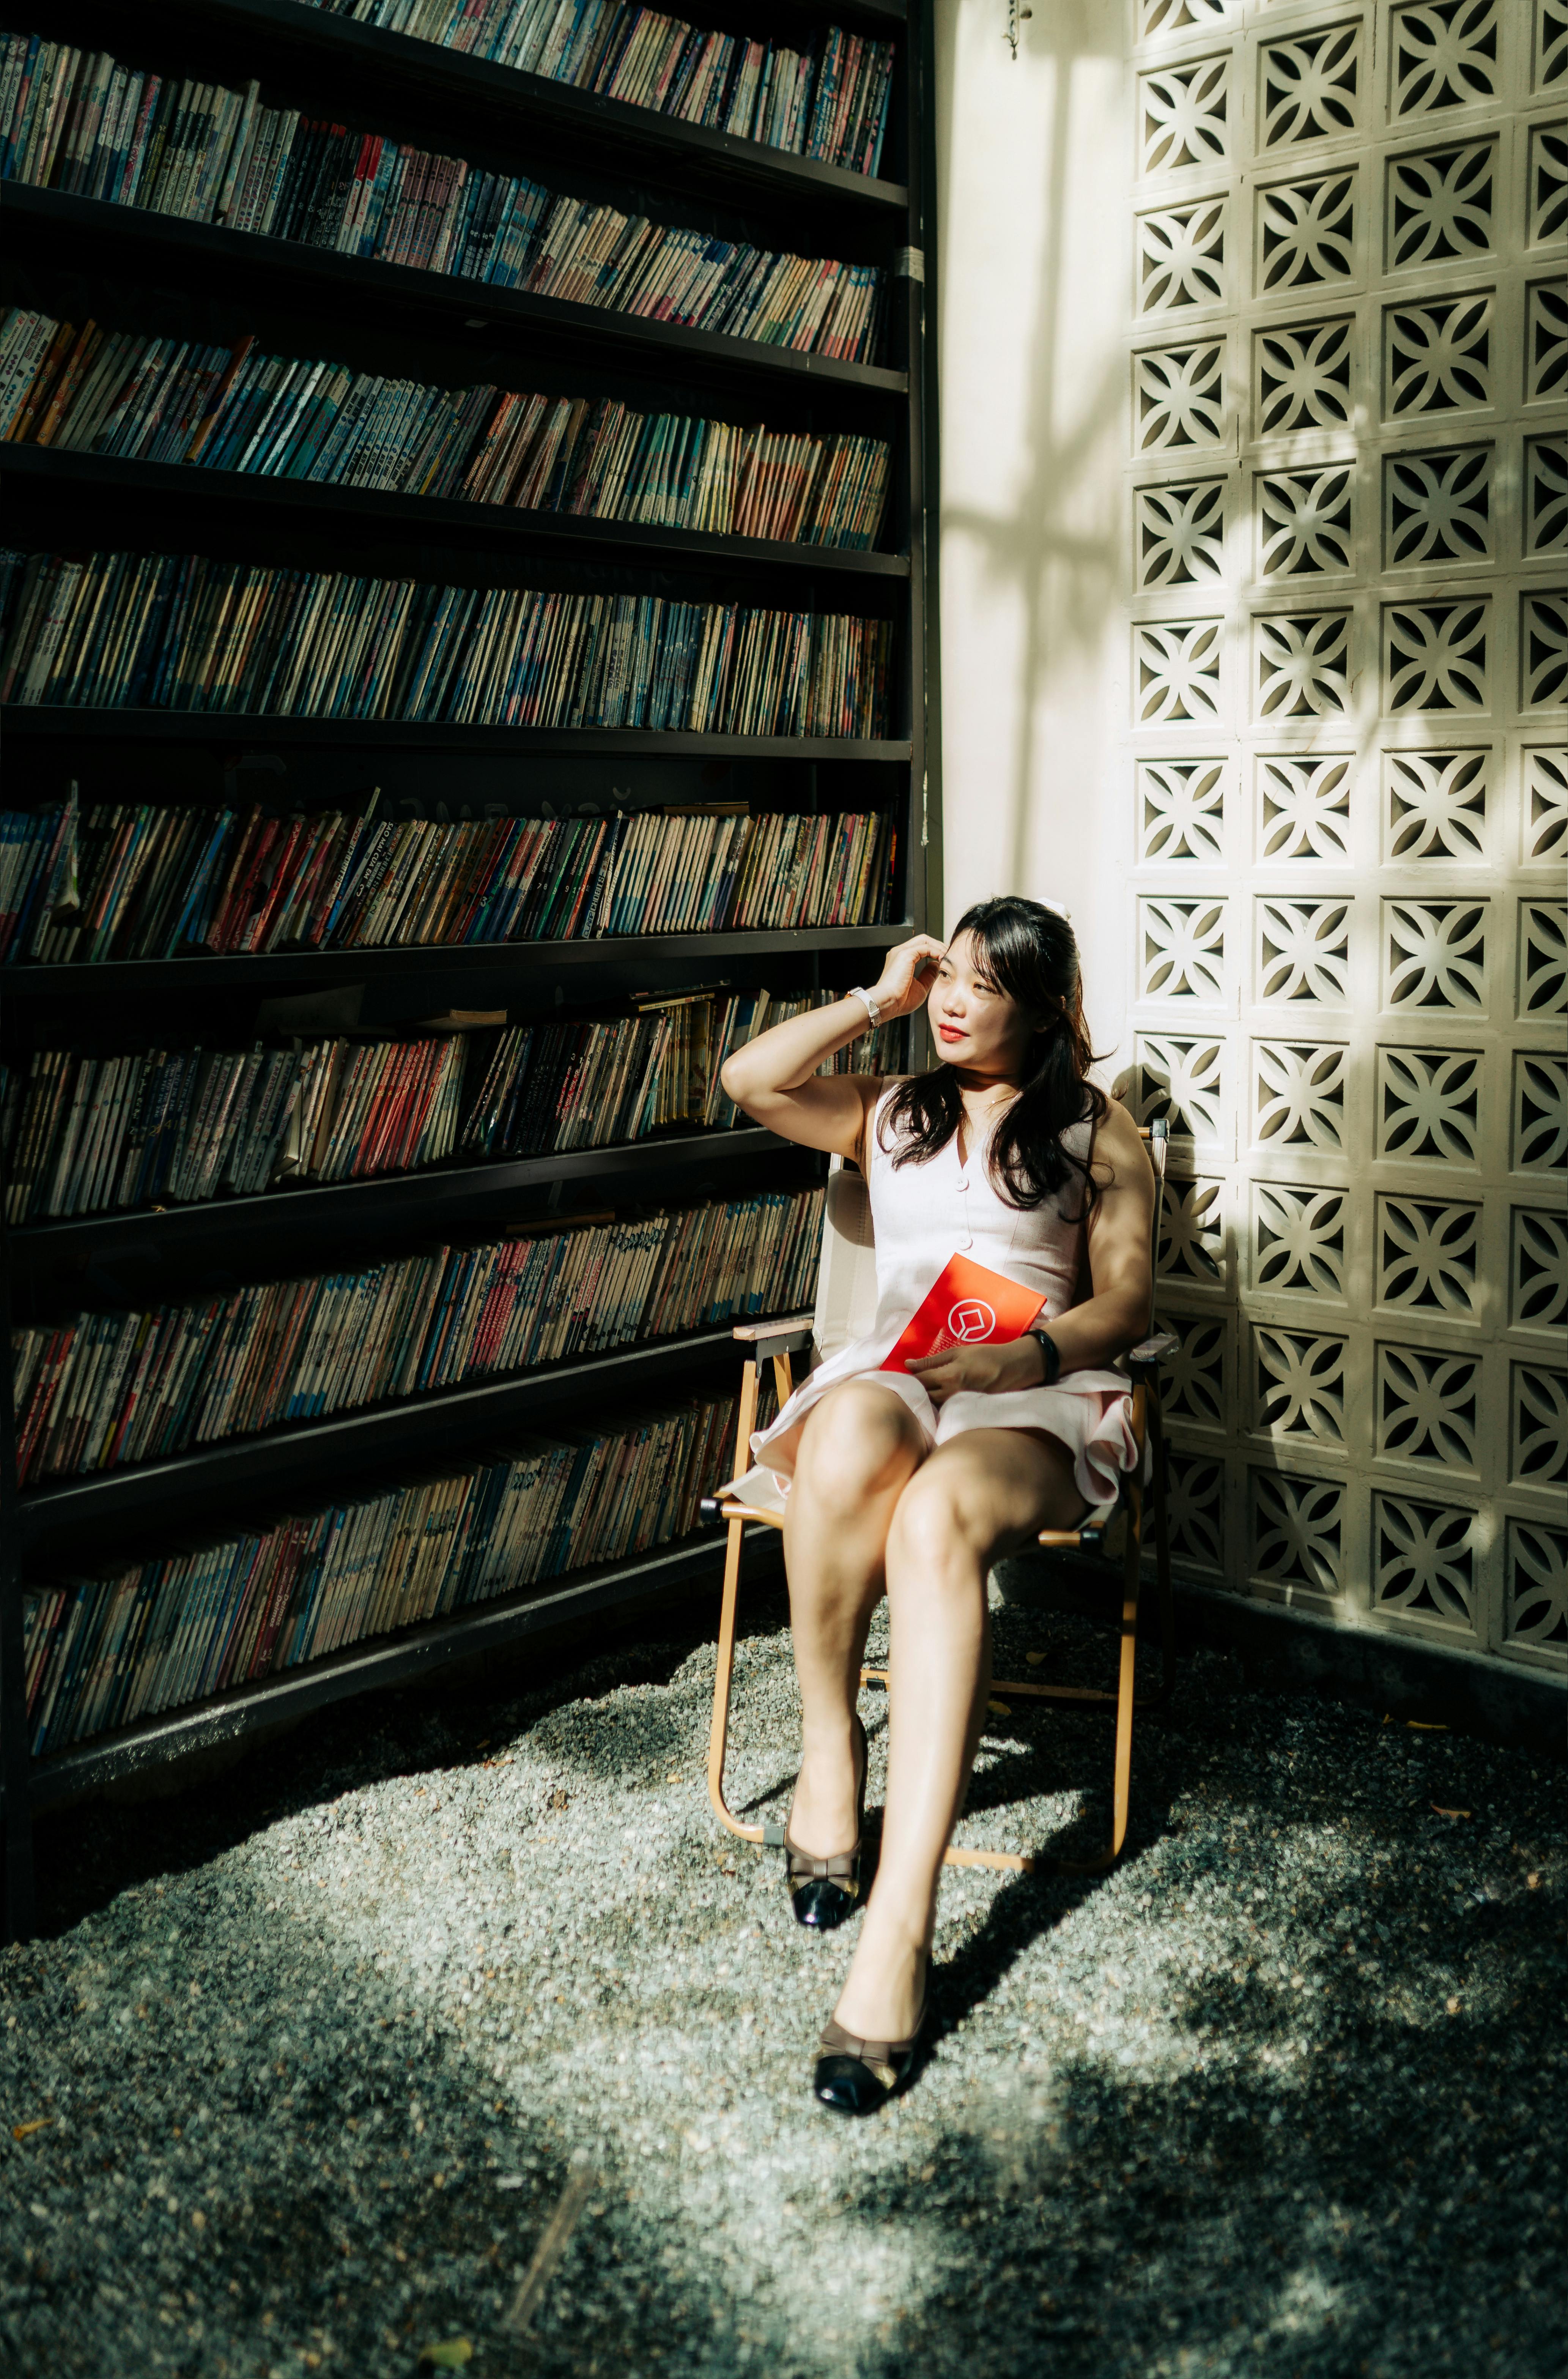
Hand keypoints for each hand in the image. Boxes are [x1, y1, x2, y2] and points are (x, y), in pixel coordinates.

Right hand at [866, 934, 945, 1022]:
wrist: (887, 1003)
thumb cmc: (900, 1000)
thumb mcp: (920, 987)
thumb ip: (928, 975)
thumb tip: (936, 965)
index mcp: (901, 960)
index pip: (921, 947)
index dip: (935, 951)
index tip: (945, 960)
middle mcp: (899, 952)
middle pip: (923, 940)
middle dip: (938, 945)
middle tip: (949, 955)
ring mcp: (901, 951)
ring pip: (925, 940)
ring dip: (939, 946)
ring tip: (947, 956)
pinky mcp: (905, 954)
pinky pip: (926, 947)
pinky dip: (936, 951)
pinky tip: (943, 959)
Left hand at [905, 1337, 1043, 1405]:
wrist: (1012, 1368)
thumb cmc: (985, 1356)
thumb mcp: (957, 1353)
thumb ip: (932, 1361)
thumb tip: (908, 1364)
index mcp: (949, 1376)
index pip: (919, 1381)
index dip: (908, 1378)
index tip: (903, 1373)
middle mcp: (952, 1393)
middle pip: (924, 1396)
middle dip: (915, 1389)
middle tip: (911, 1381)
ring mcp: (959, 1404)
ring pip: (934, 1405)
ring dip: (926, 1397)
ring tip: (923, 1388)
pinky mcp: (965, 1410)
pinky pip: (945, 1409)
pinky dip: (938, 1404)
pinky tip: (936, 1397)